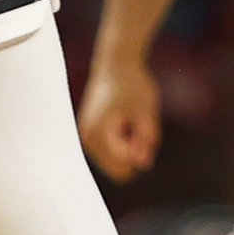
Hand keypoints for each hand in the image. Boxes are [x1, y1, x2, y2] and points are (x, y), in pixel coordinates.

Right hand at [78, 52, 161, 181]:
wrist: (116, 64)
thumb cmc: (133, 85)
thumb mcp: (147, 111)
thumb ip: (147, 140)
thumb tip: (144, 164)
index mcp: (98, 134)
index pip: (124, 168)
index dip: (141, 152)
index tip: (144, 127)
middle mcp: (87, 140)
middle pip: (120, 170)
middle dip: (135, 152)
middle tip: (138, 124)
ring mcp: (86, 139)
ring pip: (117, 163)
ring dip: (131, 147)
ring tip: (131, 120)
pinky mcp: (90, 136)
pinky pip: (113, 154)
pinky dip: (125, 143)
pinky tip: (125, 120)